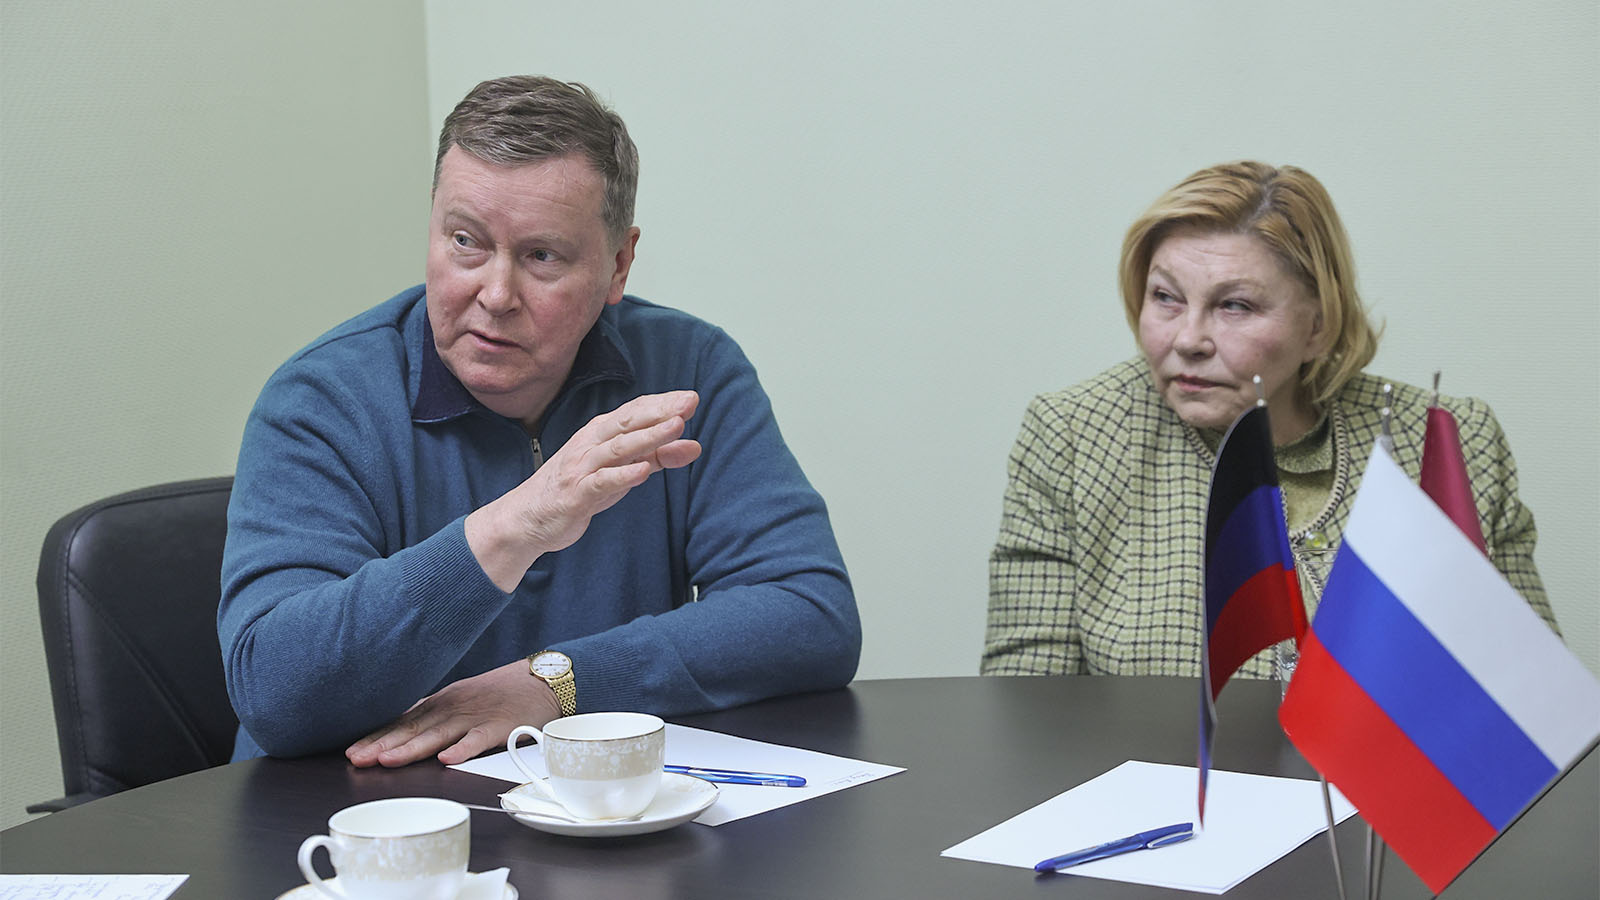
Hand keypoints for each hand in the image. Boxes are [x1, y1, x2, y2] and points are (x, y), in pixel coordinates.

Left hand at [345, 660, 560, 767]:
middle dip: (383, 744)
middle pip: (413, 728)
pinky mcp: (500, 725)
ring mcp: (475, 715)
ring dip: (412, 748)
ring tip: (388, 760)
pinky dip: (463, 748)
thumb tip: (399, 729)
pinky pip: (479, 738)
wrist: (541, 679)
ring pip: (438, 734)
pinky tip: (448, 759)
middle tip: (357, 759)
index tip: (352, 751)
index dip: (377, 736)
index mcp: (441, 702)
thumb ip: (432, 714)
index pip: (403, 721)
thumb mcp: (460, 697)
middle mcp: (452, 707)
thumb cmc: (499, 692)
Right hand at [466, 390, 701, 590]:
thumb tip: (695, 445)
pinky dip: (622, 476)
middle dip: (659, 411)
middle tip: (689, 402)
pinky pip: (601, 482)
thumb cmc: (580, 489)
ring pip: (617, 448)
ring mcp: (582, 467)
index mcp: (601, 434)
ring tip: (676, 427)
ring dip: (648, 436)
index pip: (635, 411)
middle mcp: (590, 444)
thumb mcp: (622, 471)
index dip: (663, 403)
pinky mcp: (576, 494)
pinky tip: (644, 471)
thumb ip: (657, 456)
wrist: (528, 519)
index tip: (691, 398)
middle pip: (627, 422)